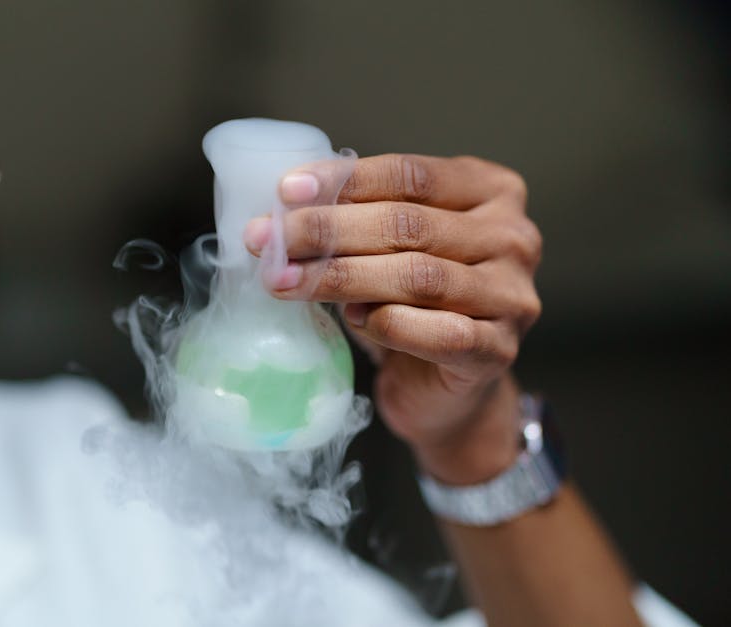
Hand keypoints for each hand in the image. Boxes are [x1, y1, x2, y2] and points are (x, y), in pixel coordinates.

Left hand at [243, 154, 541, 484]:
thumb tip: (284, 207)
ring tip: (286, 282)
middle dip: (328, 231)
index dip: (345, 181)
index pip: (411, 175)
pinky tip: (352, 321)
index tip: (286, 191)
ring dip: (341, 278)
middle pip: (409, 224)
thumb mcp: (390, 248)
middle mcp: (512, 237)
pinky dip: (385, 324)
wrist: (447, 390)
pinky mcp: (498, 349)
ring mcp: (512, 295)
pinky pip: (437, 332)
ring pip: (418, 276)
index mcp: (490, 191)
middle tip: (269, 240)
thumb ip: (358, 219)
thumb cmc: (414, 305)